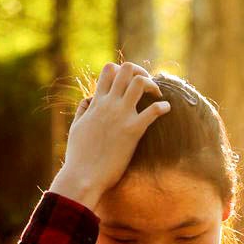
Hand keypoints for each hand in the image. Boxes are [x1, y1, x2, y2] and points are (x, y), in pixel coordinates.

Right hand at [49, 62, 169, 209]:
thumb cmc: (79, 155)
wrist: (83, 175)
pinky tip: (167, 109)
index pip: (109, 70)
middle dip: (141, 72)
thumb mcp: (76, 127)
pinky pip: (153, 111)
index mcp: (96, 102)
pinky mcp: (132, 130)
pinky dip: (163, 107)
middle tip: (147, 88)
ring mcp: (121, 115)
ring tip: (157, 96)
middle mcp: (109, 104)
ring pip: (140, 82)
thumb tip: (88, 100)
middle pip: (126, 69)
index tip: (129, 84)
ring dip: (152, 85)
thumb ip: (83, 110)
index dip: (123, 71)